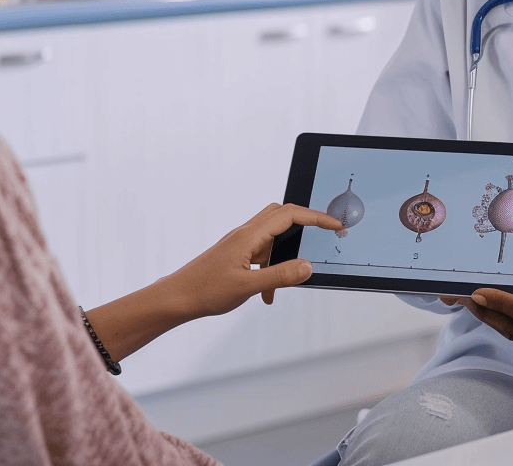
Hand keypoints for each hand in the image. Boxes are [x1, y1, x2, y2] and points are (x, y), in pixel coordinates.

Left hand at [163, 203, 342, 317]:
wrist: (177, 297)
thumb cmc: (205, 290)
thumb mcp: (247, 286)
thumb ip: (280, 276)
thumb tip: (307, 267)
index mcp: (249, 235)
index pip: (289, 215)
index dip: (316, 217)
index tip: (335, 224)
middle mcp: (246, 234)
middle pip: (282, 215)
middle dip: (305, 223)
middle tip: (323, 237)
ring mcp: (241, 244)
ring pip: (273, 237)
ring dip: (286, 255)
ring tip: (290, 280)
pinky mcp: (237, 255)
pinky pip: (263, 254)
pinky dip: (272, 269)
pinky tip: (267, 294)